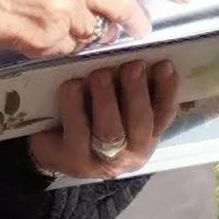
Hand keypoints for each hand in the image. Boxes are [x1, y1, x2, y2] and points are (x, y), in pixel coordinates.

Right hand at [0, 0, 189, 59]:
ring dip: (89, 31)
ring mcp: (63, 11)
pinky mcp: (47, 39)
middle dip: (137, 21)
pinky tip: (38, 29)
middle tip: (143, 27)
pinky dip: (61, 44)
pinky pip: (68, 48)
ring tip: (61, 18)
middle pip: (124, 8)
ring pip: (95, 32)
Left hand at [28, 58, 181, 179]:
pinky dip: (75, 105)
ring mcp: (103, 160)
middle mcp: (130, 153)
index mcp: (146, 136)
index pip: (164, 114)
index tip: (164, 64)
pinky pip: (77, 131)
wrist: (52, 149)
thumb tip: (138, 57)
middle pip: (140, 123)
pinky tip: (72, 85)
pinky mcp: (74, 159)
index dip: (167, 89)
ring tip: (100, 74)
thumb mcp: (116, 105)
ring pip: (110, 130)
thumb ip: (129, 89)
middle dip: (137, 92)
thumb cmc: (91, 118)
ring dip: (107, 98)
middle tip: (132, 66)